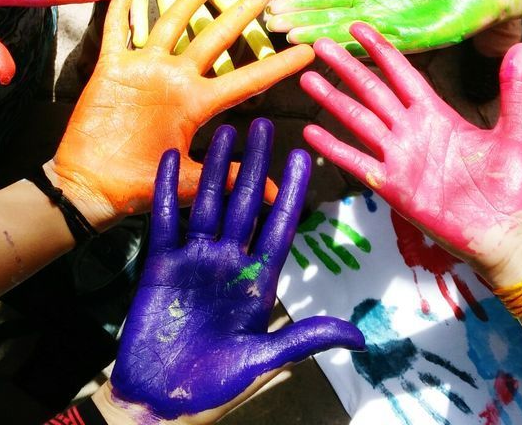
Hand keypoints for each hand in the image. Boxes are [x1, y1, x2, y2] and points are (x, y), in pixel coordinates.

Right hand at [50, 0, 313, 219]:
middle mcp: (176, 80)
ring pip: (171, 25)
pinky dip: (122, 9)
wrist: (92, 185)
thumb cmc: (139, 186)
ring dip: (187, 1)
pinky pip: (118, 31)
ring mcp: (145, 70)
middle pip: (215, 39)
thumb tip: (277, 196)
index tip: (307, 51)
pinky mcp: (113, 68)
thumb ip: (229, 179)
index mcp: (198, 104)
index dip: (278, 65)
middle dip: (240, 14)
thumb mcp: (189, 181)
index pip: (247, 79)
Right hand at [107, 119, 363, 421]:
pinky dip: (168, 188)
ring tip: (225, 129)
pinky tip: (173, 157)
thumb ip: (307, 338)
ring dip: (216, 166)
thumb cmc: (213, 384)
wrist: (159, 398)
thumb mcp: (263, 358)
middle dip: (255, 163)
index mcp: (258, 280)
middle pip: (245, 202)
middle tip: (264, 123)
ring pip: (208, 201)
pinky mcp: (160, 264)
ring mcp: (194, 259)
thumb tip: (362, 337)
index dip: (291, 191)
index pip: (279, 225)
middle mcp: (228, 261)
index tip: (304, 156)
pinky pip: (165, 218)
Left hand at [122, 0, 303, 69]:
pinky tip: (138, 38)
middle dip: (215, 53)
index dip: (250, 33)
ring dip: (175, 43)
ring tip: (180, 70)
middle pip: (202, 27)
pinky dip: (137, 15)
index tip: (268, 57)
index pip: (235, 12)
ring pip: (169, 19)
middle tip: (227, 79)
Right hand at [266, 0, 518, 52]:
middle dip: (302, 22)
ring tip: (293, 39)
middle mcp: (374, 11)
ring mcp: (390, 28)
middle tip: (272, 27)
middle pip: (330, 18)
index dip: (303, 2)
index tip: (277, 6)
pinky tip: (331, 49)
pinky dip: (352, 48)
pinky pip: (375, 47)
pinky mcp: (408, 42)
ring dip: (320, 36)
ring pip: (346, 35)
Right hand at [302, 25, 521, 278]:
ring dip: (334, 100)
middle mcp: (413, 132)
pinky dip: (335, 147)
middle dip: (347, 68)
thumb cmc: (515, 186)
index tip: (357, 28)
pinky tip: (311, 132)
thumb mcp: (517, 132)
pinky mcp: (395, 187)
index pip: (403, 75)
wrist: (510, 234)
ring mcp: (401, 159)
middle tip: (319, 45)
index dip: (381, 51)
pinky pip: (358, 162)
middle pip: (372, 91)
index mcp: (438, 115)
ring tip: (308, 79)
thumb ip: (513, 91)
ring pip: (359, 121)